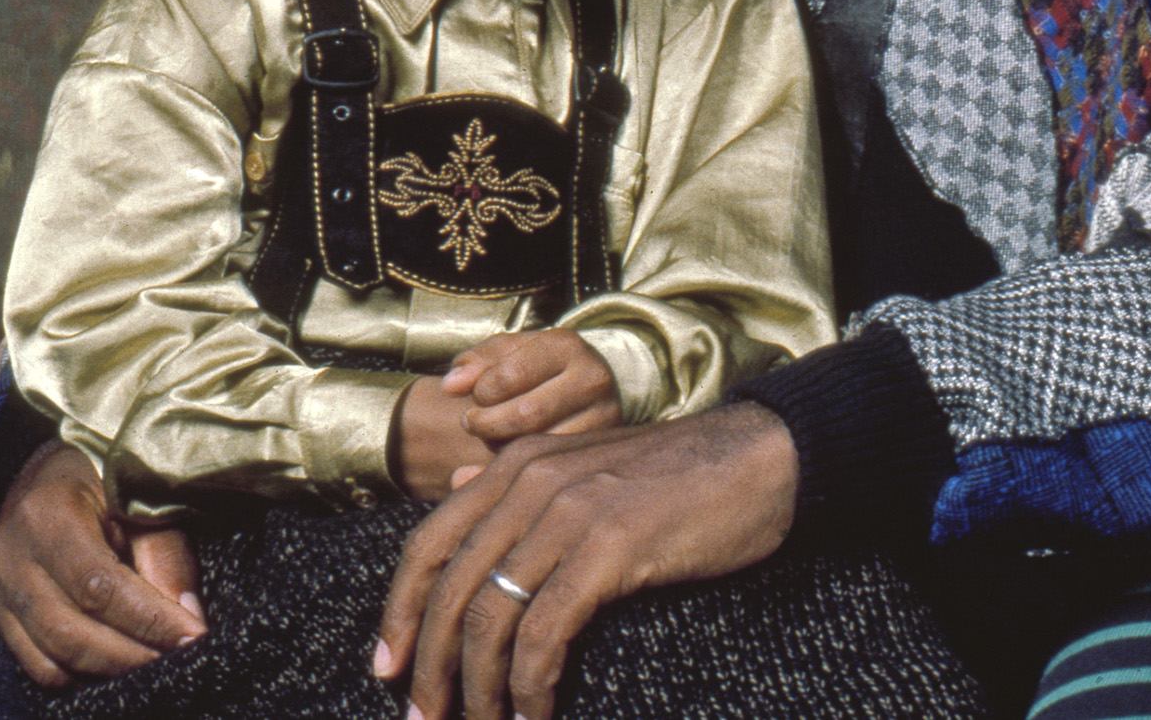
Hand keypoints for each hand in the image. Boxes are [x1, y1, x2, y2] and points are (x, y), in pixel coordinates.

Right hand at [0, 440, 206, 686]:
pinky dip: (79, 672)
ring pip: (52, 657)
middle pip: (72, 632)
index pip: (99, 586)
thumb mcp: (135, 494)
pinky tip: (116, 660)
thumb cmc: (99, 475)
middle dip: (133, 654)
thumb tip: (187, 614)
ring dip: (110, 669)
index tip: (192, 635)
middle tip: (180, 654)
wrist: (42, 471)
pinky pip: (36, 665)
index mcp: (46, 516)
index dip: (149, 618)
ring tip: (154, 660)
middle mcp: (10, 559)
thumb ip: (162, 550)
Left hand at [373, 402, 798, 719]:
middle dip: (430, 665)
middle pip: (450, 588)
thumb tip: (462, 516)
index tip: (388, 667)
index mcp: (519, 464)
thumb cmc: (681, 476)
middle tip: (424, 719)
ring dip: (475, 689)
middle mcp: (531, 480)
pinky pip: (543, 635)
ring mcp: (569, 511)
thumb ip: (528, 492)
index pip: (428, 542)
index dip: (400, 610)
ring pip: (489, 616)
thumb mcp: (590, 471)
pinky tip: (534, 714)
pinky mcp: (607, 548)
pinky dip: (527, 688)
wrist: (762, 456)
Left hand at [396, 335, 625, 493]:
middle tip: (475, 423)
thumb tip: (450, 386)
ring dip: (504, 449)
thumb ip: (477, 362)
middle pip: (525, 415)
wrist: (588, 385)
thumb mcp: (510, 353)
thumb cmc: (537, 367)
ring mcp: (602, 420)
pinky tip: (502, 467)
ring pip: (539, 448)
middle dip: (487, 424)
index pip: (508, 375)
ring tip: (497, 438)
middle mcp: (592, 381)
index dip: (480, 391)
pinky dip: (515, 474)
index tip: (477, 395)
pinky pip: (550, 473)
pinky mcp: (599, 452)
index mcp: (566, 347)